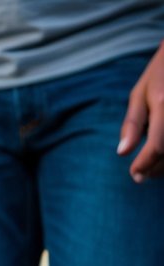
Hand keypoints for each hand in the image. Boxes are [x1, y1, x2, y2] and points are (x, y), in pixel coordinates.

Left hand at [118, 41, 163, 181]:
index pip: (158, 146)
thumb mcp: (140, 94)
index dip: (145, 164)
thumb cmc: (161, 74)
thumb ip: (132, 124)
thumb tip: (122, 153)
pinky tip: (163, 158)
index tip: (134, 174)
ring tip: (152, 169)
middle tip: (141, 175)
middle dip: (156, 169)